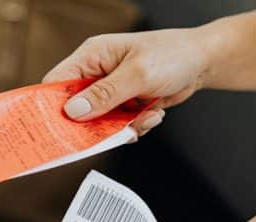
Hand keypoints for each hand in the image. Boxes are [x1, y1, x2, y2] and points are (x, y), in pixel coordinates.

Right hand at [43, 28, 212, 136]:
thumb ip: (105, 94)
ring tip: (143, 118)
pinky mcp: (123, 103)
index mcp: (92, 56)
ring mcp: (110, 89)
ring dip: (121, 127)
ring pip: (98, 122)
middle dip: (95, 124)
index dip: (53, 107)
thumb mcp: (139, 74)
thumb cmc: (173, 55)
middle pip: (76, 108)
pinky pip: (117, 125)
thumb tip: (74, 111)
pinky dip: (133, 126)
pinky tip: (151, 114)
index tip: (58, 130)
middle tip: (112, 131)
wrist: (202, 62)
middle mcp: (96, 73)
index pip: (57, 82)